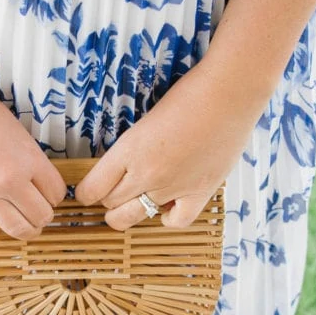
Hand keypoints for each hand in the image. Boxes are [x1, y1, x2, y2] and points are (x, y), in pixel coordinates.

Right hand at [0, 67, 67, 244]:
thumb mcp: (16, 130)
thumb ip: (27, 158)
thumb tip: (34, 183)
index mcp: (29, 158)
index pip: (56, 193)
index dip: (53, 195)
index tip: (45, 194)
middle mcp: (10, 179)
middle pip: (41, 216)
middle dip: (42, 216)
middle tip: (34, 211)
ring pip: (16, 230)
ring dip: (23, 231)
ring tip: (20, 225)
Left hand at [73, 59, 268, 228]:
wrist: (229, 93)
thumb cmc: (189, 94)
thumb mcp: (146, 120)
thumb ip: (133, 147)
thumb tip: (124, 166)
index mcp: (128, 149)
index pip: (92, 188)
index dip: (86, 193)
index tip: (87, 191)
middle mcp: (146, 173)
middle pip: (111, 203)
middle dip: (107, 200)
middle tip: (111, 193)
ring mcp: (173, 187)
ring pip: (134, 216)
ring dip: (127, 214)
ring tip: (130, 205)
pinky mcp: (200, 193)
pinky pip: (175, 221)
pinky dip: (167, 217)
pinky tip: (166, 206)